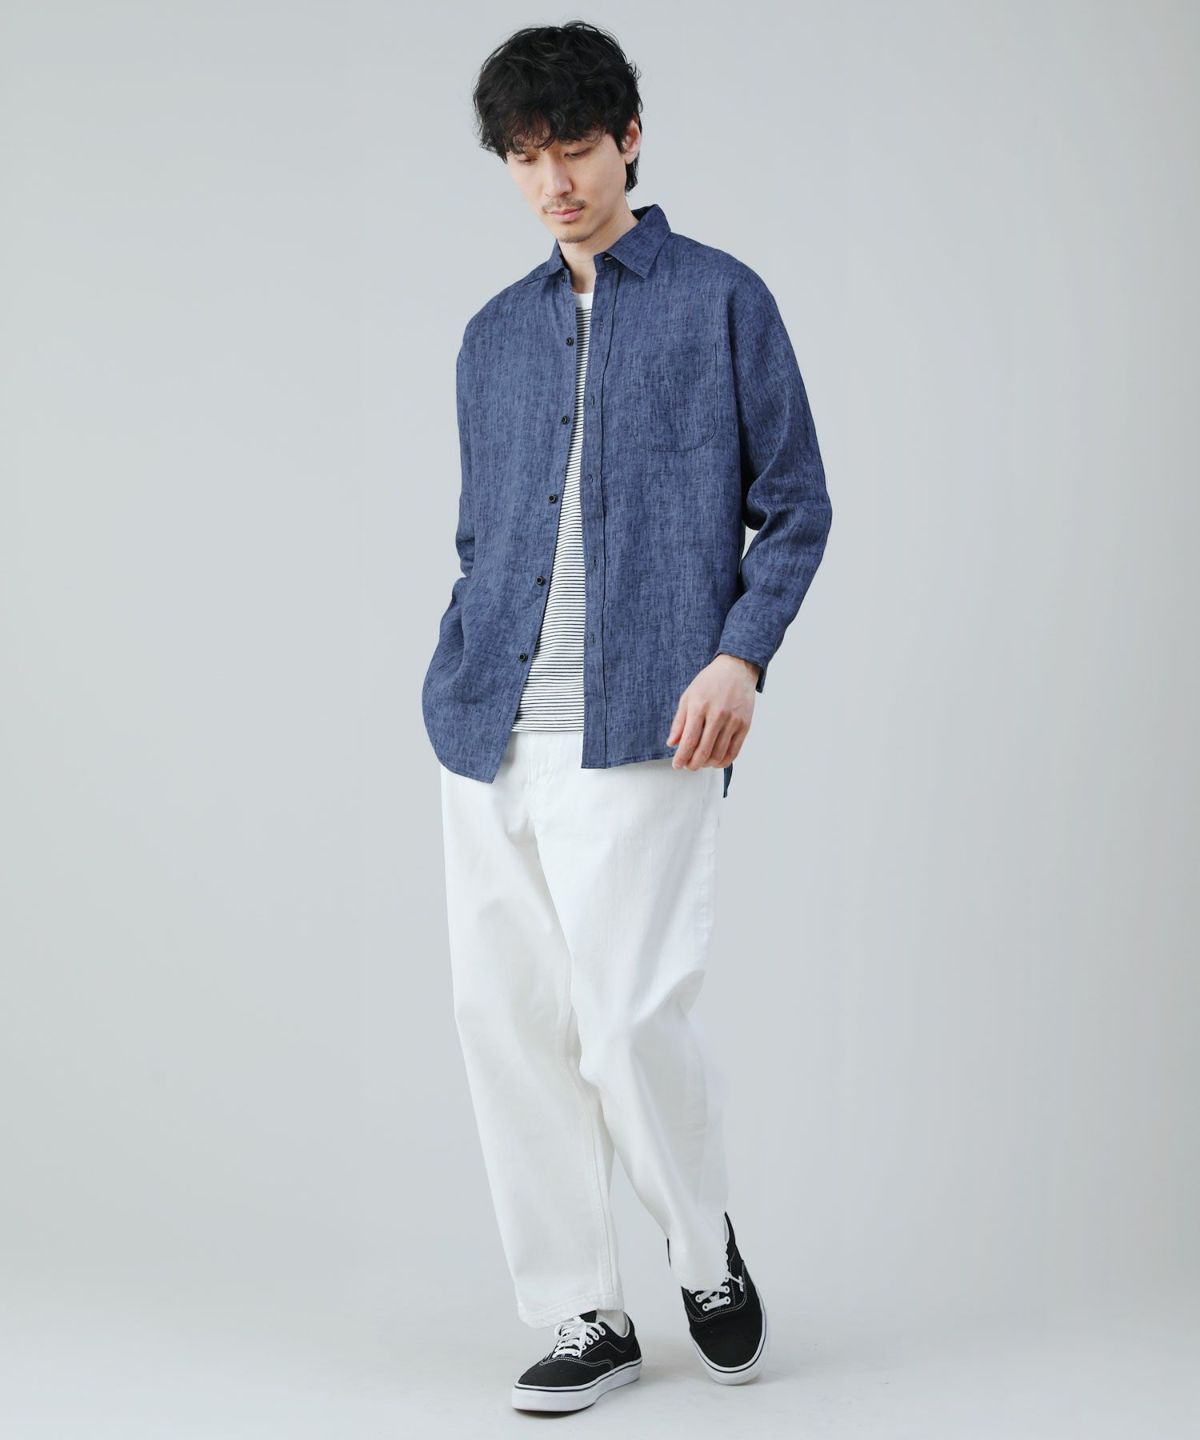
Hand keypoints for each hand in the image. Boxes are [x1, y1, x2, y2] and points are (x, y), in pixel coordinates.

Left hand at [666, 653, 759, 770]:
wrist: (736, 669)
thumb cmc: (709, 682)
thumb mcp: (688, 696)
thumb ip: (679, 722)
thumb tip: (672, 743)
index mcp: (699, 707)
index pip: (689, 741)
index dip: (681, 757)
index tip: (677, 764)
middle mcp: (717, 715)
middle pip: (703, 751)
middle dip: (693, 764)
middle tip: (688, 766)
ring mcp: (733, 721)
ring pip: (719, 754)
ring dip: (707, 764)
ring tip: (701, 762)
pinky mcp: (745, 725)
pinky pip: (734, 752)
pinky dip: (723, 761)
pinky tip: (715, 761)